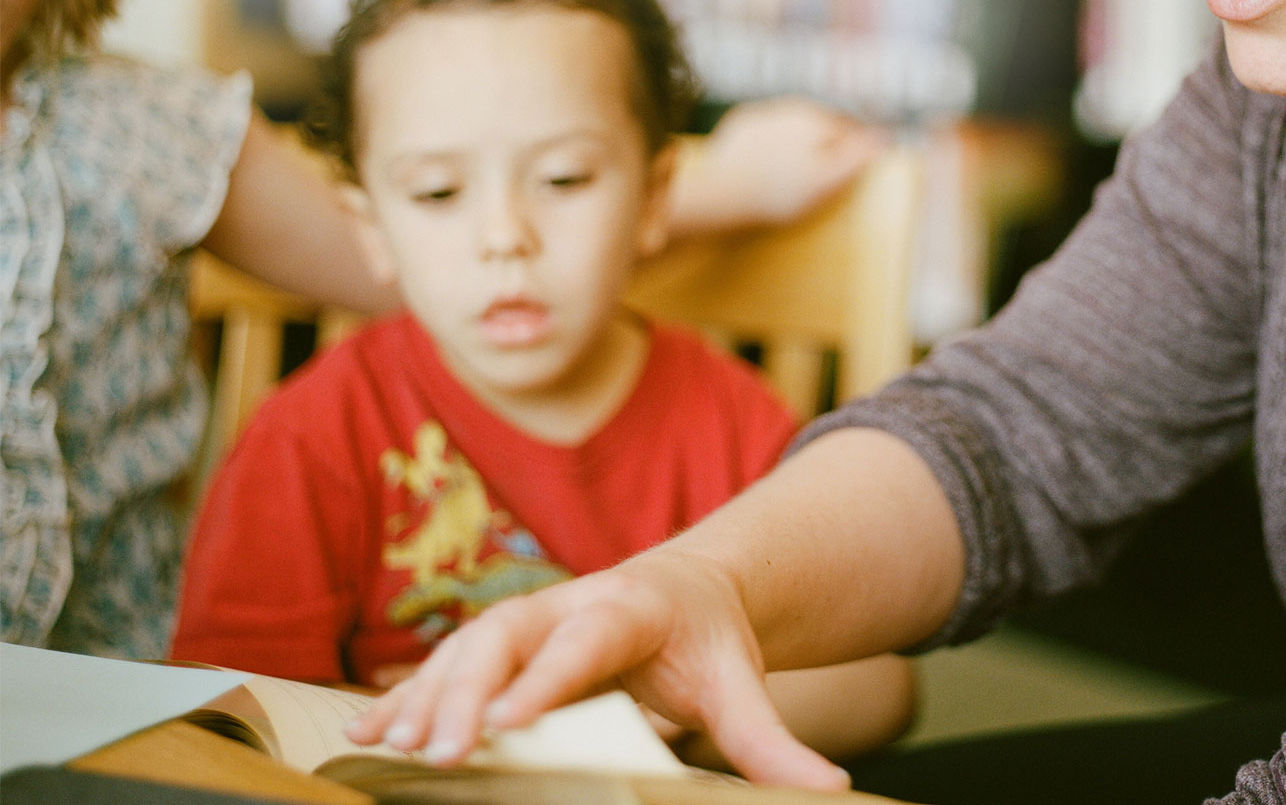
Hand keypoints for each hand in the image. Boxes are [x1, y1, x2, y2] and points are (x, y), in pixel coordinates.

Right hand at [343, 548, 848, 790]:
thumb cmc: (709, 641)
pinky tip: (366, 735)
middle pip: (506, 636)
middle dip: (468, 690)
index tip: (507, 722)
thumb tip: (832, 792)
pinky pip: (442, 665)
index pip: (583, 640)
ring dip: (423, 694)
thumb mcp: (742, 685)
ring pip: (463, 647)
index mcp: (630, 607)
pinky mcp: (500, 644)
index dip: (544, 678)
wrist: (686, 587)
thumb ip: (773, 743)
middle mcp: (568, 602)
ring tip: (388, 745)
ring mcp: (527, 619)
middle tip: (442, 751)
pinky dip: (403, 696)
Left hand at [670, 98, 888, 234]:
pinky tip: (769, 164)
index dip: (858, 149)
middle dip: (828, 143)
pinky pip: (765, 131)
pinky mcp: (739, 125)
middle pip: (821, 124)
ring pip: (793, 124)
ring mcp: (763, 114)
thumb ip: (857, 157)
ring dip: (800, 141)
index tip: (854, 171)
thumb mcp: (827, 181)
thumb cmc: (779, 193)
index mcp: (817, 120)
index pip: (850, 129)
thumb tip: (884, 136)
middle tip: (825, 175)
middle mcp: (791, 107)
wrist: (721, 194)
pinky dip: (771, 143)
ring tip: (797, 172)